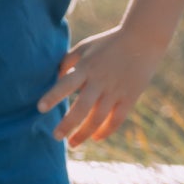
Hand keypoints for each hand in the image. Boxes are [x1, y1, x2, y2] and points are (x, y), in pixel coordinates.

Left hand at [38, 25, 163, 145]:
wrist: (143, 39)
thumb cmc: (108, 43)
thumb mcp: (84, 47)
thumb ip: (68, 62)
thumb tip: (55, 80)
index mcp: (86, 67)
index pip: (66, 84)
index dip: (53, 96)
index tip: (40, 108)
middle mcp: (100, 81)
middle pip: (82, 108)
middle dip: (67, 125)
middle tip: (56, 137)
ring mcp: (116, 90)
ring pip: (98, 118)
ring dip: (84, 133)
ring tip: (73, 143)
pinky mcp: (130, 97)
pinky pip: (117, 119)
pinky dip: (106, 131)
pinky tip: (95, 138)